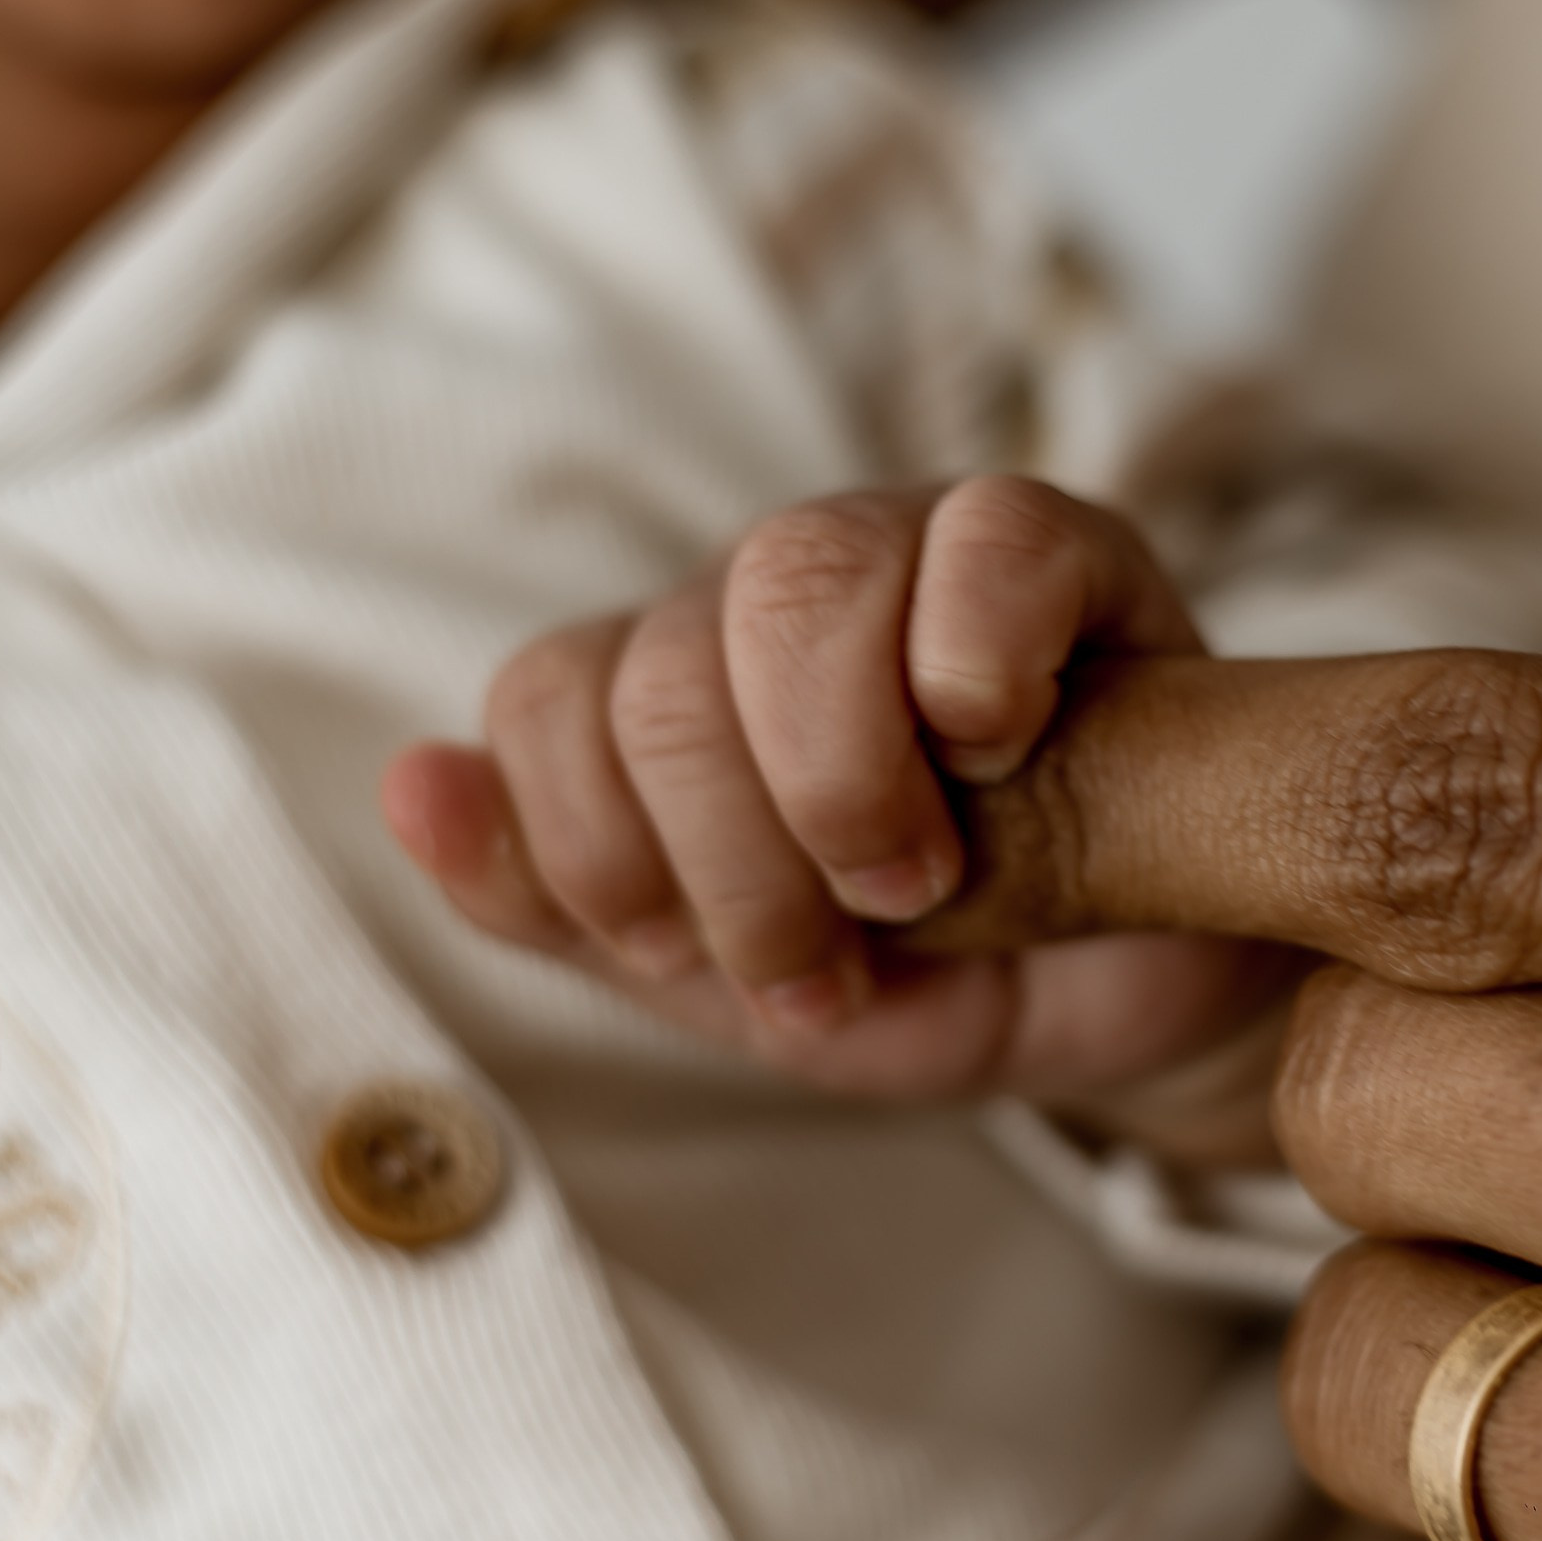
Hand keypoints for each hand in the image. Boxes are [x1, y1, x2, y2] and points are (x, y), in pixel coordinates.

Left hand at [384, 473, 1294, 1139]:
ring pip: (792, 579)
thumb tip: (407, 783)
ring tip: (925, 882)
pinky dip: (977, 664)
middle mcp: (768, 601)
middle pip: (662, 664)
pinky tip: (1005, 748)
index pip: (545, 700)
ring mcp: (913, 553)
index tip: (726, 968)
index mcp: (668, 687)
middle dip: (735, 861)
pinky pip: (987, 536)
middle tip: (834, 958)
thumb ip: (554, 900)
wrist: (1134, 1004)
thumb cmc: (930, 975)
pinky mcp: (1065, 547)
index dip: (610, 857)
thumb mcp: (725, 984)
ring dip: (840, 774)